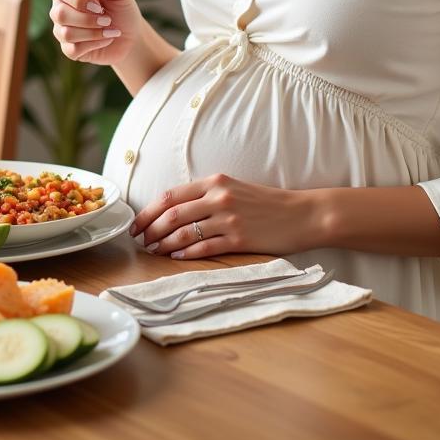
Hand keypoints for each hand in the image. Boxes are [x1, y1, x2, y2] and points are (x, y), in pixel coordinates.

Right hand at [49, 0, 143, 66]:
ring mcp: (61, 29)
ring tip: (109, 29)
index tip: (98, 4)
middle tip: (107, 19)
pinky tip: (106, 39)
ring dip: (93, 32)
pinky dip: (94, 44)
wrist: (130, 36)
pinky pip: (73, 49)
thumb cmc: (121, 10)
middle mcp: (60, 7)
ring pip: (66, 33)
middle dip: (88, 19)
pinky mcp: (68, 48)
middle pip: (60, 13)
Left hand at [130, 173, 322, 259]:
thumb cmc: (267, 203)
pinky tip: (176, 257)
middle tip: (140, 240)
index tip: (137, 223)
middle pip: (172, 214)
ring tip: (153, 250)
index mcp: (215, 182)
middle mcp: (219, 197)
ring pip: (184, 232)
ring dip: (164, 243)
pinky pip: (204, 247)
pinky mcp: (239, 239)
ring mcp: (228, 219)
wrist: (302, 214)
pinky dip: (186, 254)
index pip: (171, 195)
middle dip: (150, 229)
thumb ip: (206, 196)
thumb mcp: (234, 188)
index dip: (149, 211)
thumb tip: (175, 210)